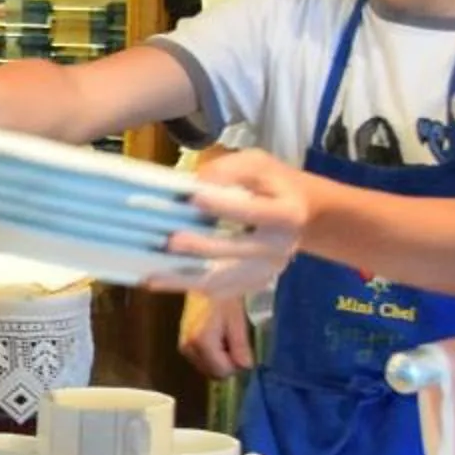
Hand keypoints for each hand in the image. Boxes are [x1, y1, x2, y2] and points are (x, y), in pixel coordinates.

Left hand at [161, 147, 311, 301]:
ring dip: (187, 279)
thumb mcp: (258, 164)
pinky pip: (220, 291)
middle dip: (202, 247)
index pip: (254, 211)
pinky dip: (190, 287)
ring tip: (154, 276)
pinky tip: (163, 281)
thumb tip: (198, 182)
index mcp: (288, 213)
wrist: (301, 213)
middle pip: (237, 251)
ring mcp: (267, 271)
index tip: (194, 197)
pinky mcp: (253, 284)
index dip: (224, 205)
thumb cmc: (272, 183)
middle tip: (170, 241)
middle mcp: (281, 247)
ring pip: (224, 280)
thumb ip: (230, 170)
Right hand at [178, 290, 255, 376]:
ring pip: (207, 368)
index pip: (222, 371)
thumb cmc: (223, 298)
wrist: (203, 282)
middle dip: (226, 362)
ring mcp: (183, 346)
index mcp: (202, 342)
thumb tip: (246, 366)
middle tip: (232, 340)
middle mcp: (188, 347)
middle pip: (213, 373)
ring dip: (219, 358)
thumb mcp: (237, 321)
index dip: (236, 363)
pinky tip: (214, 336)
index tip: (240, 346)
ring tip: (223, 335)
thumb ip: (240, 346)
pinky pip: (202, 360)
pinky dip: (211, 354)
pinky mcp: (183, 344)